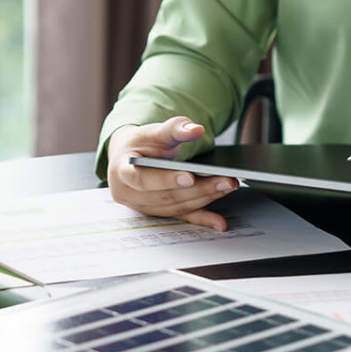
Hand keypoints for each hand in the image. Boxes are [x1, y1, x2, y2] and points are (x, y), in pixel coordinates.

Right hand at [106, 117, 238, 229]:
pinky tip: (220, 222)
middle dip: (198, 189)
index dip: (166, 180)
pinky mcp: (158, 213)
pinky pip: (181, 217)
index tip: (190, 176)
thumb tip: (196, 129)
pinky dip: (202, 219)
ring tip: (228, 186)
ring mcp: (143, 207)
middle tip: (226, 180)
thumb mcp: (153, 131)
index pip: (142, 179)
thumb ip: (174, 129)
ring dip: (205, 198)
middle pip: (166, 196)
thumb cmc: (142, 143)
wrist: (130, 156)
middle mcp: (129, 194)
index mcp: (122, 171)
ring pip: (176, 207)